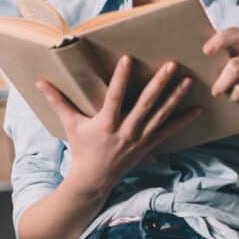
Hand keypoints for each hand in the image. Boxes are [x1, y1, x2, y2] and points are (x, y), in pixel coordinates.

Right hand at [35, 56, 201, 195]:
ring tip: (187, 80)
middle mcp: (126, 131)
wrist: (94, 180)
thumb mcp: (69, 125)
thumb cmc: (81, 149)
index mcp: (106, 124)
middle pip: (145, 104)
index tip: (128, 59)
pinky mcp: (149, 145)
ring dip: (175, 98)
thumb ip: (57, 101)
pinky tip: (198, 110)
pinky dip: (184, 121)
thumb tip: (39, 81)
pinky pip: (169, 131)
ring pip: (161, 115)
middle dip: (159, 84)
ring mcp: (140, 139)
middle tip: (171, 65)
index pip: (114, 96)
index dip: (121, 78)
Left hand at [202, 28, 238, 118]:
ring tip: (214, 92)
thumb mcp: (214, 75)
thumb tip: (175, 64)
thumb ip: (201, 67)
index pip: (229, 32)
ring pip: (236, 66)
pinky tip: (231, 99)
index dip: (218, 37)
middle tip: (205, 52)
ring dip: (222, 80)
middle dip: (220, 41)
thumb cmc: (226, 86)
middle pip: (236, 35)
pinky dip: (234, 94)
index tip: (204, 49)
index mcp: (231, 47)